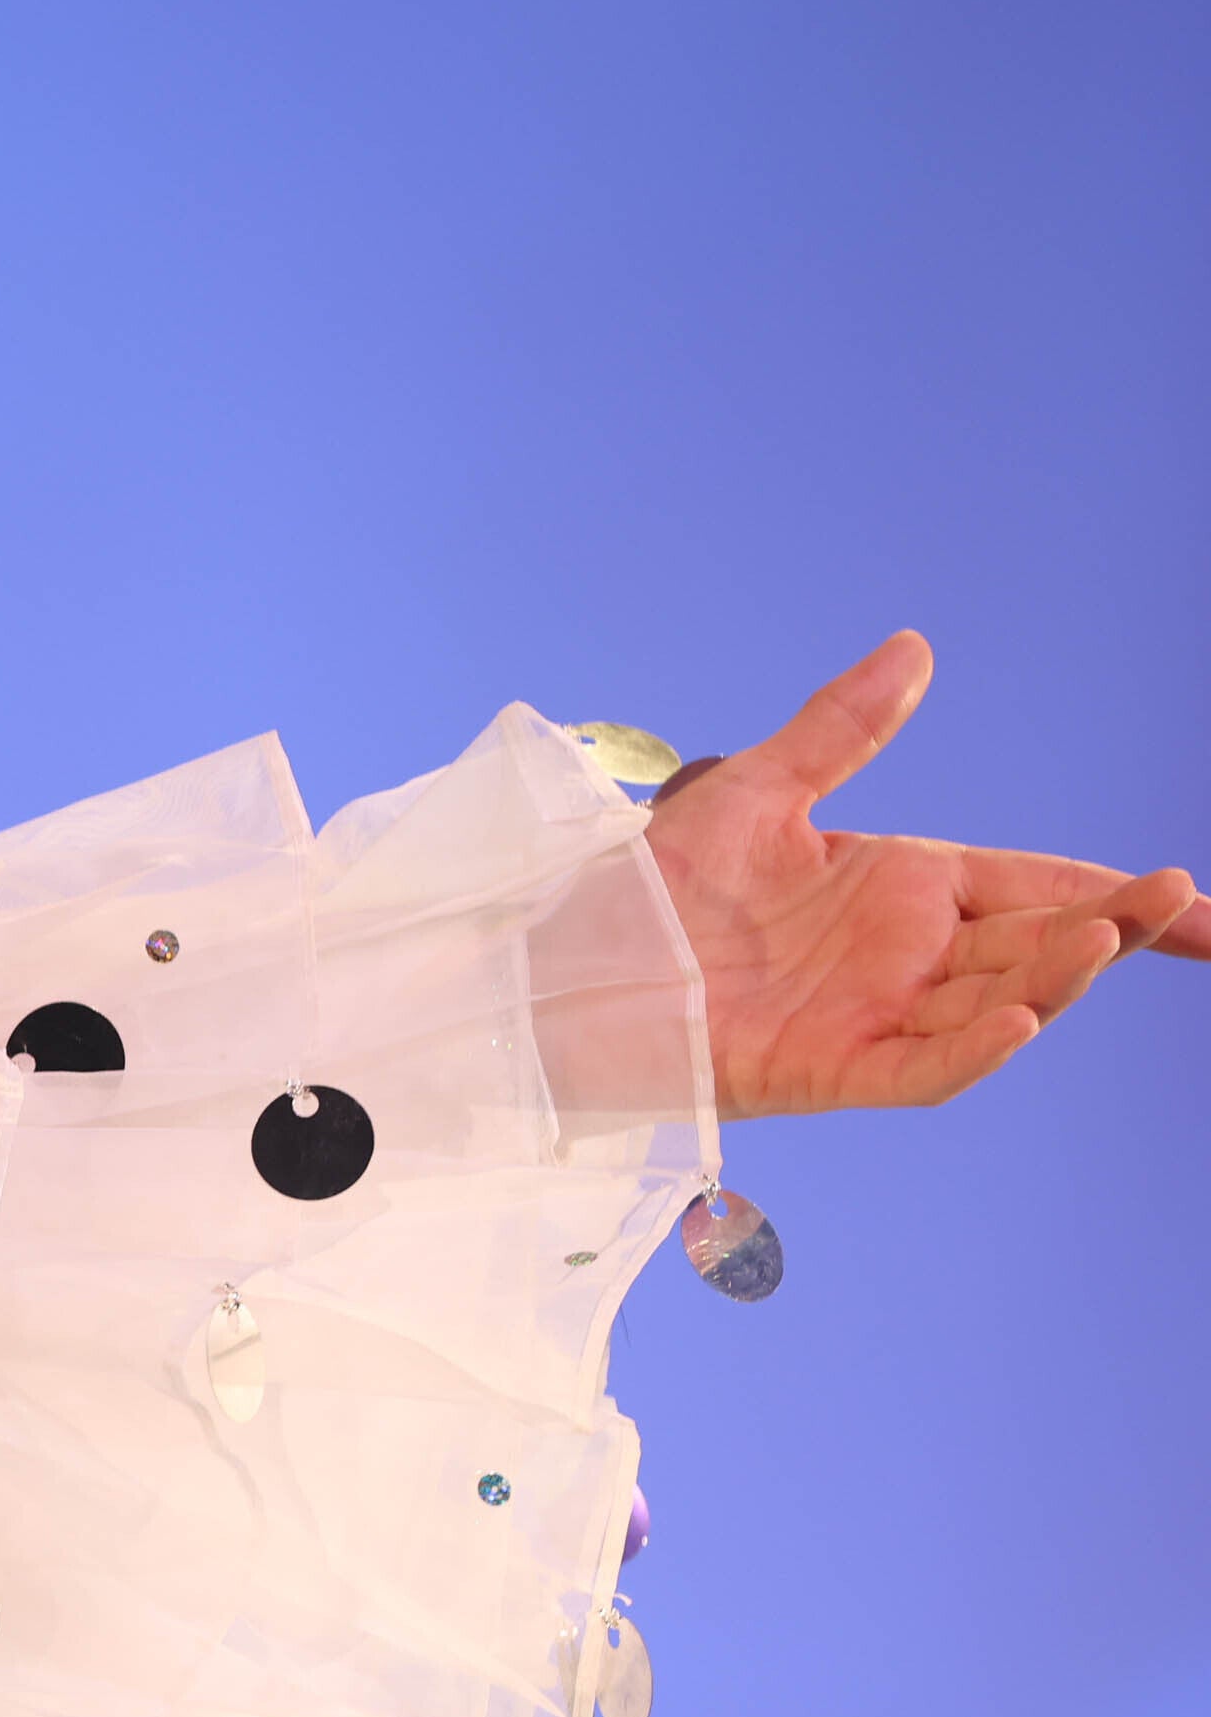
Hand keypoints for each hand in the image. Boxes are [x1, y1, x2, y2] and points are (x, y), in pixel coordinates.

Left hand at [647, 631, 1205, 1117]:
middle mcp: (905, 956)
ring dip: (1053, 978)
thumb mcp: (758, 791)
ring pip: (995, 1004)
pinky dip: (971, 1048)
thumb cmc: (654, 886)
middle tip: (1178, 900)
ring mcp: (873, 1016)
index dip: (1119, 893)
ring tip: (1105, 938)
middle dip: (1112, 928)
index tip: (1195, 892)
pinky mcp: (828, 1069)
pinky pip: (921, 1066)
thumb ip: (840, 729)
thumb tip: (912, 647)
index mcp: (904, 890)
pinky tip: (1017, 1020)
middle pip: (1036, 944)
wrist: (569, 964)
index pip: (1041, 886)